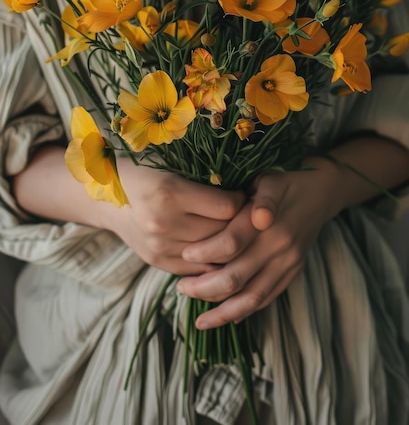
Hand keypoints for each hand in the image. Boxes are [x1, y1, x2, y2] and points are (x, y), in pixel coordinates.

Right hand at [110, 161, 245, 274]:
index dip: (241, 201)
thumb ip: (206, 178)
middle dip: (239, 224)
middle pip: (222, 233)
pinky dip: (213, 259)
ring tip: (235, 229)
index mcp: (169, 193)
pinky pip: (198, 268)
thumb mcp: (174, 163)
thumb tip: (246, 192)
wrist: (107, 195)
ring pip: (213, 253)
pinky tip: (220, 247)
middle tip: (247, 214)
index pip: (226, 208)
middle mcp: (163, 223)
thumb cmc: (147, 171)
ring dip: (228, 244)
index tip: (244, 194)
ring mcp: (159, 247)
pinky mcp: (158, 262)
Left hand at [177, 157, 342, 327]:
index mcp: (270, 222)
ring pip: (252, 297)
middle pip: (237, 277)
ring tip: (200, 320)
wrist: (320, 193)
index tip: (185, 254)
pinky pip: (267, 298)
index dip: (205, 252)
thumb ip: (262, 198)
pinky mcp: (293, 273)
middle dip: (204, 287)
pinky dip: (245, 311)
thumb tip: (260, 217)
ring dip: (223, 311)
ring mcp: (289, 264)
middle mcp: (281, 247)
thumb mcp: (269, 180)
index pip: (231, 243)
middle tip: (182, 287)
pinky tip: (225, 317)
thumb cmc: (283, 184)